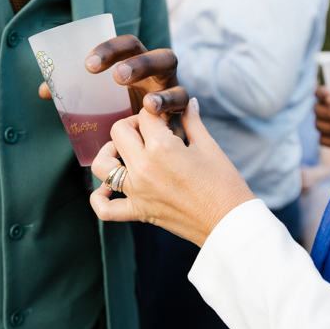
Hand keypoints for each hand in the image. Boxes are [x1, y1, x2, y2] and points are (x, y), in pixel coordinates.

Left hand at [38, 34, 187, 114]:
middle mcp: (158, 74)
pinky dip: (170, 107)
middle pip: (158, 57)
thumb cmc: (121, 113)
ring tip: (147, 103)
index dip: (110, 49)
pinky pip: (183, 106)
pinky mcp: (181, 116)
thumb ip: (76, 94)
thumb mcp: (99, 102)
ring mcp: (173, 93)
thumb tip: (45, 90)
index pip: (128, 46)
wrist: (146, 143)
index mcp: (138, 64)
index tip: (88, 64)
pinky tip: (155, 113)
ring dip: (162, 93)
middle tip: (117, 77)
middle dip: (139, 64)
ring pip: (176, 83)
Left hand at [89, 98, 254, 246]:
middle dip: (133, 124)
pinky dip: (100, 198)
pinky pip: (105, 208)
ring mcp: (137, 192)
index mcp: (162, 148)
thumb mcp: (210, 148)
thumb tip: (187, 103)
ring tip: (125, 151)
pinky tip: (108, 189)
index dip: (156, 110)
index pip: (146, 115)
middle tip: (151, 130)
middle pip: (119, 132)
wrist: (229, 224)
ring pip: (102, 165)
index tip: (166, 116)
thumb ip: (192, 122)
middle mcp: (143, 168)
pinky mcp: (139, 212)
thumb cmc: (225, 186)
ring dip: (110, 153)